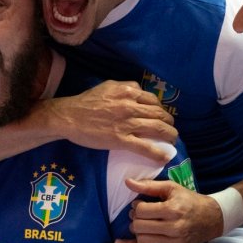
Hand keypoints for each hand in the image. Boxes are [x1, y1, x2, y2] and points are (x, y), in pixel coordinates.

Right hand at [49, 81, 177, 162]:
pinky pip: (145, 147)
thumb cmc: (85, 102)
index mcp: (128, 91)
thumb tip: (137, 90)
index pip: (152, 100)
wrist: (69, 117)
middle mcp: (131, 106)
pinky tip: (165, 156)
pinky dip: (158, 152)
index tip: (162, 116)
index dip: (161, 109)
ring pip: (157, 128)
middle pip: (159, 114)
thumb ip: (124, 87)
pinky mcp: (121, 140)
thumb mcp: (107, 86)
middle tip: (170, 129)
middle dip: (169, 122)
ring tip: (173, 140)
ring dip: (169, 135)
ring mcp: (127, 123)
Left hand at [126, 178, 223, 242]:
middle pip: (138, 227)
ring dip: (139, 234)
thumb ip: (148, 185)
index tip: (141, 205)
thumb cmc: (189, 201)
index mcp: (173, 210)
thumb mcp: (171, 188)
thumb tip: (127, 182)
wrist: (211, 218)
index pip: (140, 211)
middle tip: (141, 216)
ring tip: (145, 227)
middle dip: (135, 220)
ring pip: (142, 241)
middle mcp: (174, 228)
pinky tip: (148, 239)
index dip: (136, 206)